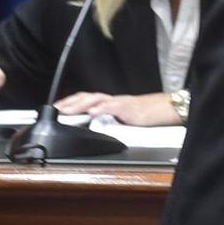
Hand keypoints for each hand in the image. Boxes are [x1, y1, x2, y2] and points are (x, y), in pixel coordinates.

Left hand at [54, 90, 182, 125]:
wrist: (167, 109)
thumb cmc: (147, 115)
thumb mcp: (124, 119)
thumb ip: (110, 121)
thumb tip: (95, 127)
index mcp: (111, 103)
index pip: (88, 99)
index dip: (71, 101)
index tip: (57, 107)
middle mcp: (113, 100)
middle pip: (88, 97)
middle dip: (71, 102)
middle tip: (56, 108)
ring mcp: (121, 103)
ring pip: (97, 99)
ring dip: (81, 104)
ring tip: (68, 109)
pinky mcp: (130, 108)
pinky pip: (114, 106)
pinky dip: (102, 108)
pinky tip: (92, 111)